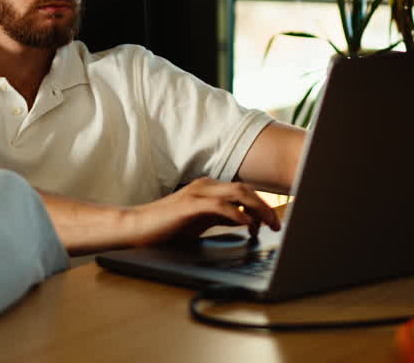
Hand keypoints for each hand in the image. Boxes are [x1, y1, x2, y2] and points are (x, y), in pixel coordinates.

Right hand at [123, 178, 281, 247]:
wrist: (136, 227)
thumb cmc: (167, 227)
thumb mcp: (201, 222)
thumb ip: (222, 218)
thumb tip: (247, 221)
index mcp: (208, 189)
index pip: (243, 191)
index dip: (261, 205)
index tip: (271, 222)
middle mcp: (205, 186)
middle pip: (245, 189)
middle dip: (265, 206)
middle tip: (277, 225)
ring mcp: (197, 193)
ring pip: (238, 193)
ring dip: (258, 208)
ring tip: (268, 224)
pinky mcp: (190, 205)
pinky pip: (220, 206)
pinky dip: (236, 214)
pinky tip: (246, 224)